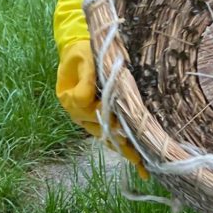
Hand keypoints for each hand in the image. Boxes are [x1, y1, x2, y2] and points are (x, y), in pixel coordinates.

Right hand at [53, 0, 147, 177]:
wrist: (79, 46)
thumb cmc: (82, 48)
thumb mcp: (83, 56)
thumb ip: (86, 76)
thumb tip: (87, 98)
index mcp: (70, 99)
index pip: (91, 114)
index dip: (107, 119)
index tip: (123, 125)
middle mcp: (79, 113)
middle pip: (103, 132)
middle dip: (122, 146)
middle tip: (141, 161)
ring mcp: (89, 118)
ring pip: (109, 137)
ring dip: (125, 151)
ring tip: (142, 166)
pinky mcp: (100, 117)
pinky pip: (112, 134)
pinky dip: (124, 145)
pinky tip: (138, 158)